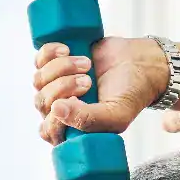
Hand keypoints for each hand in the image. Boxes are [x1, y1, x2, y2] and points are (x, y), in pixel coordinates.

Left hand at [32, 37, 165, 145]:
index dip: (56, 116)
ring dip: (60, 69)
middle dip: (63, 88)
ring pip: (39, 80)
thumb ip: (88, 120)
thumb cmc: (131, 93)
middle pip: (42, 102)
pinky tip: (68, 49)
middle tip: (88, 81)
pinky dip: (50, 52)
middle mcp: (62, 110)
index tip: (78, 101)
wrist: (141, 62)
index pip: (48, 130)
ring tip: (87, 64)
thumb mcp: (116, 115)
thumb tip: (56, 110)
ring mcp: (57, 86)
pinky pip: (39, 59)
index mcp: (74, 129)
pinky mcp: (56, 63)